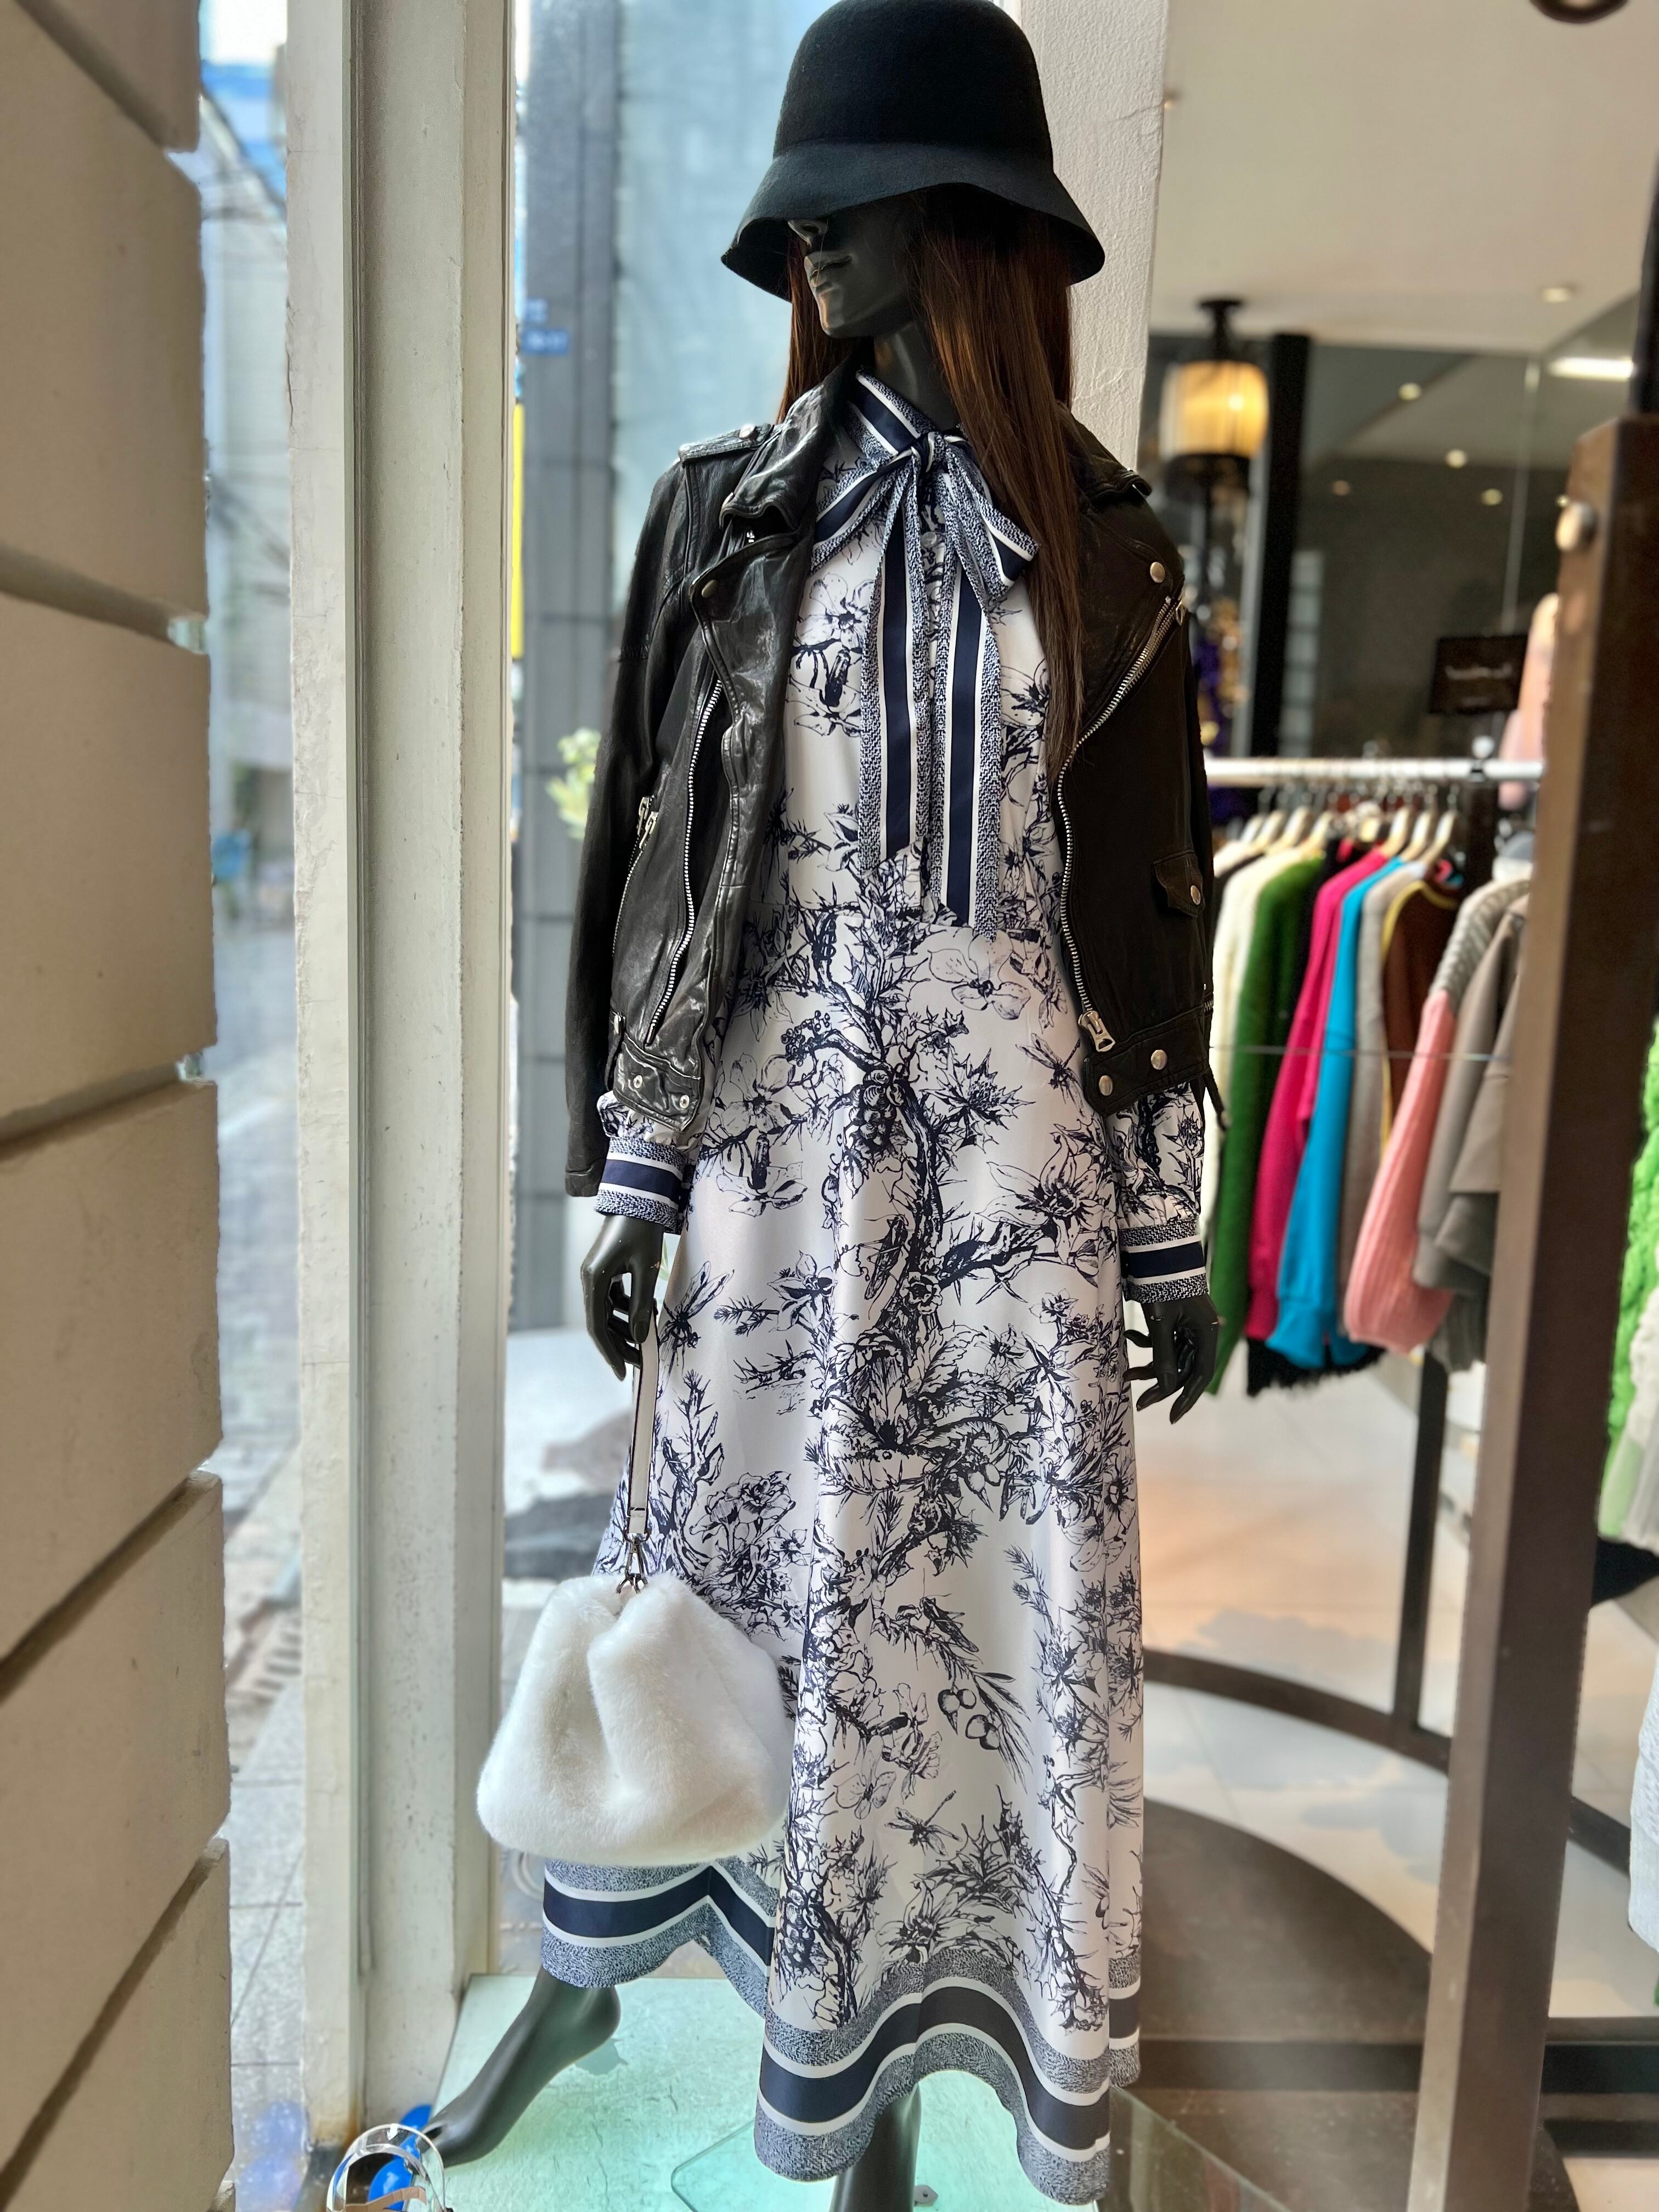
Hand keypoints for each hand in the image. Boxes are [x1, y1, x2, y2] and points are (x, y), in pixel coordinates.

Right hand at [580, 1214, 664, 1379]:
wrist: (639, 1198)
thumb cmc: (643, 1230)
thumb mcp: (646, 1268)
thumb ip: (641, 1304)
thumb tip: (639, 1336)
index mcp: (594, 1279)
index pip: (597, 1326)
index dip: (610, 1352)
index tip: (623, 1372)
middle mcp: (589, 1279)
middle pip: (600, 1322)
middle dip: (619, 1344)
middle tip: (640, 1362)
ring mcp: (596, 1275)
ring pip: (607, 1312)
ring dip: (624, 1328)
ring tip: (646, 1342)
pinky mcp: (606, 1270)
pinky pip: (613, 1298)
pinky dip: (627, 1310)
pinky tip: (647, 1314)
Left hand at [1127, 1292, 1219, 1422]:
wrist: (1157, 1251)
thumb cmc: (1161, 1284)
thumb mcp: (1159, 1322)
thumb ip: (1162, 1355)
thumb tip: (1164, 1386)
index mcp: (1205, 1333)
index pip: (1201, 1375)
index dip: (1187, 1398)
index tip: (1172, 1416)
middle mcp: (1201, 1332)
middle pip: (1184, 1368)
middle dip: (1159, 1383)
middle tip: (1139, 1400)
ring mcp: (1189, 1327)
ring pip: (1171, 1357)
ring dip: (1149, 1365)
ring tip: (1127, 1373)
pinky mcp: (1177, 1321)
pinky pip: (1164, 1341)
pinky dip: (1147, 1343)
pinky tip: (1129, 1335)